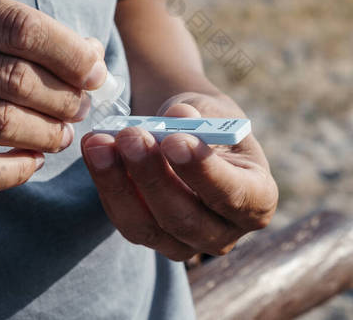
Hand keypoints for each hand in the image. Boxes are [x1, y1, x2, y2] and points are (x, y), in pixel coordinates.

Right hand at [0, 0, 106, 196]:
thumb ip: (12, 33)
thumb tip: (91, 53)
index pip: (17, 25)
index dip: (69, 53)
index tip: (95, 72)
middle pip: (13, 77)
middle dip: (63, 98)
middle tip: (78, 109)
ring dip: (46, 134)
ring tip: (60, 136)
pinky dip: (17, 170)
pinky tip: (31, 162)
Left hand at [81, 92, 277, 259]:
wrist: (188, 134)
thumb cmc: (207, 122)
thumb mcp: (211, 109)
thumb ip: (198, 114)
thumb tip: (177, 115)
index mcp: (257, 198)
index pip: (234, 195)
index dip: (203, 172)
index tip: (174, 141)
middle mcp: (225, 231)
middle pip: (185, 219)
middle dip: (152, 177)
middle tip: (130, 136)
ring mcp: (186, 242)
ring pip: (147, 226)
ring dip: (118, 183)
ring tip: (99, 143)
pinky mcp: (152, 238)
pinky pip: (125, 220)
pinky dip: (106, 185)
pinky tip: (94, 151)